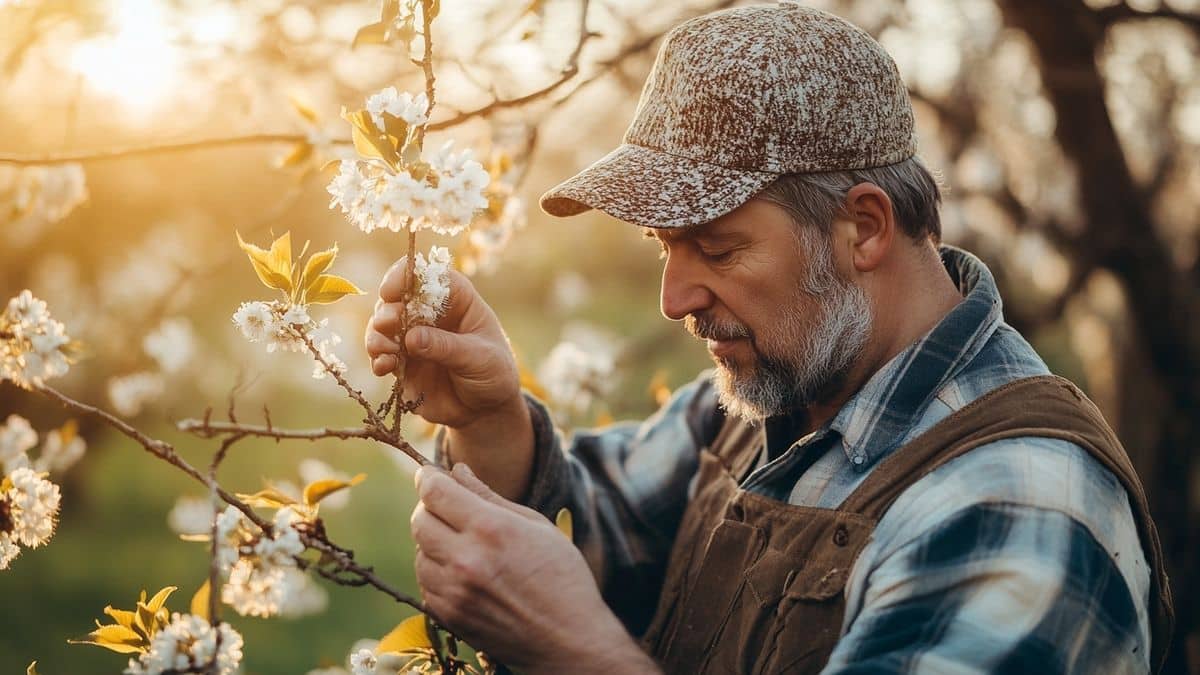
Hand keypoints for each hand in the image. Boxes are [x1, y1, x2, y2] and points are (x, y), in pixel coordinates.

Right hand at [365, 259, 520, 430]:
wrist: (486, 413)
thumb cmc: (494, 375)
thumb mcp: (479, 359)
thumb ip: (447, 347)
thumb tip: (411, 337)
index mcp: (458, 302)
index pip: (431, 276)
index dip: (408, 275)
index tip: (392, 289)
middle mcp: (432, 315)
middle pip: (399, 298)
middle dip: (388, 309)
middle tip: (389, 323)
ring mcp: (414, 338)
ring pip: (384, 325)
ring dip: (377, 334)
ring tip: (383, 349)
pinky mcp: (402, 363)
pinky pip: (381, 355)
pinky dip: (377, 358)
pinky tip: (383, 367)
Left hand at [411, 464, 659, 674]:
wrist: (569, 640)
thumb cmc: (562, 577)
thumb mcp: (536, 526)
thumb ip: (490, 497)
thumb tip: (458, 470)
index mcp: (491, 529)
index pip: (435, 492)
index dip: (428, 478)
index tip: (430, 475)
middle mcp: (466, 560)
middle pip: (419, 520)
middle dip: (429, 507)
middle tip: (448, 508)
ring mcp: (454, 592)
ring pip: (419, 553)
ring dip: (434, 542)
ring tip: (464, 545)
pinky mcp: (449, 617)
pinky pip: (426, 584)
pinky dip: (438, 572)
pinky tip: (464, 573)